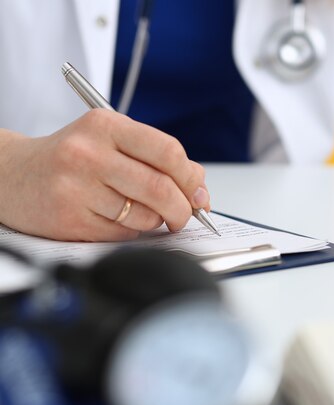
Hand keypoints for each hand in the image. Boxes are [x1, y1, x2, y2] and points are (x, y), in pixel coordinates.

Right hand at [0, 109, 209, 240]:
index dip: (191, 178)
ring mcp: (76, 187)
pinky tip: (115, 219)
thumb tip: (200, 189)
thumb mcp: (111, 141)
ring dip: (155, 222)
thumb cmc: (71, 158)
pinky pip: (123, 234)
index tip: (197, 193)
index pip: (168, 152)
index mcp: (106, 125)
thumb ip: (157, 158)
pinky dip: (131, 232)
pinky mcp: (69, 219)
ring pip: (144, 216)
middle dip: (182, 209)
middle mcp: (89, 153)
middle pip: (161, 188)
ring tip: (142, 213)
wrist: (11, 175)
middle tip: (183, 215)